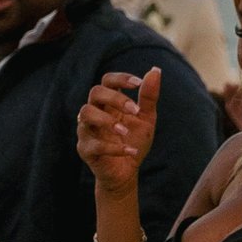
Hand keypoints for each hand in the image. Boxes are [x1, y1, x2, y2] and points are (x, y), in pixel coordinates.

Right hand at [76, 66, 158, 187]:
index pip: (107, 81)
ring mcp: (86, 130)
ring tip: (125, 132)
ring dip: (107, 120)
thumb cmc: (133, 140)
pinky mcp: (85, 150)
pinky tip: (132, 151)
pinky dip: (114, 148)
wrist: (127, 171)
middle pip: (95, 92)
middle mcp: (94, 113)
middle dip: (116, 98)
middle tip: (135, 111)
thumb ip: (148, 97)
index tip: (138, 84)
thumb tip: (155, 70)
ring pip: (85, 114)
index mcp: (108, 103)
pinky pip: (94, 145)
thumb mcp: (146, 118)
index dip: (120, 78)